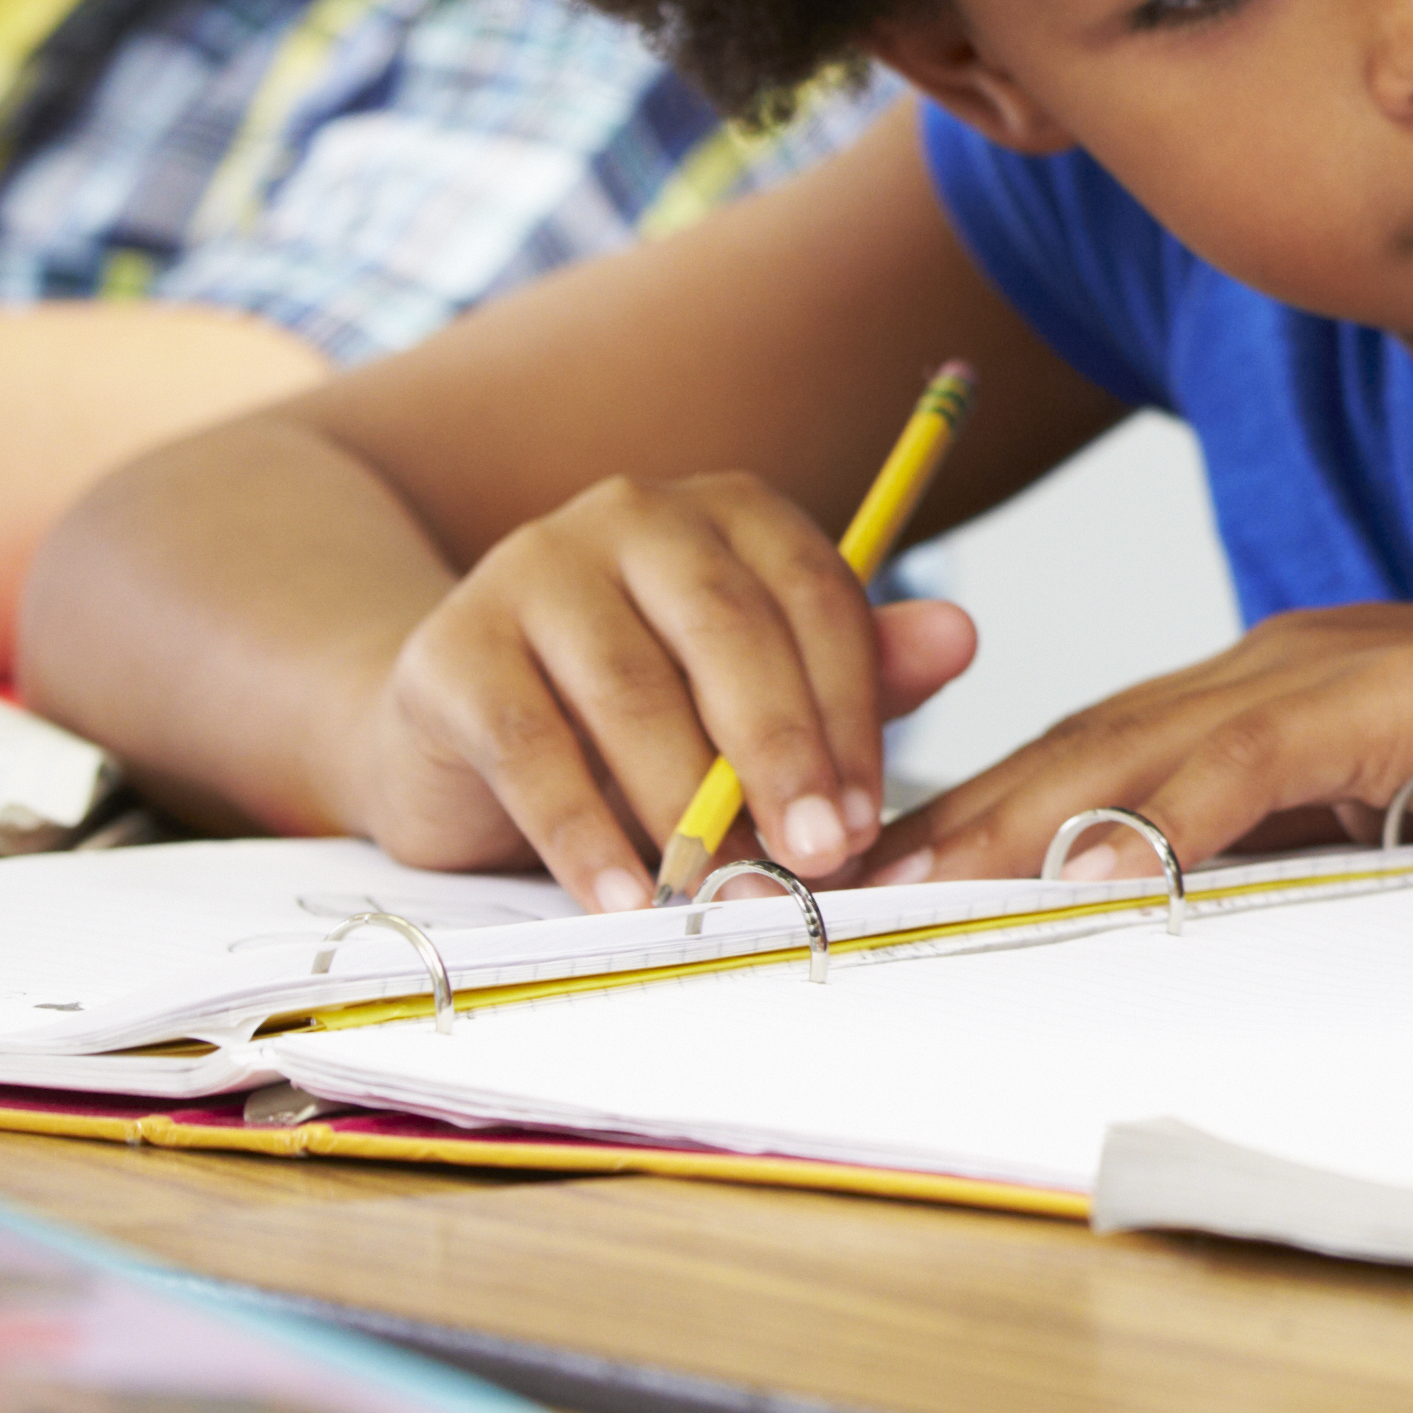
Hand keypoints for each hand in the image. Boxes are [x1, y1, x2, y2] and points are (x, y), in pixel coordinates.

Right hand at [334, 471, 976, 907]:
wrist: (456, 728)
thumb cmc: (639, 711)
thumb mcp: (755, 689)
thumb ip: (855, 669)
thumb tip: (961, 638)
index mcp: (731, 513)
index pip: (815, 596)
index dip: (850, 711)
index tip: (870, 816)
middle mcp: (634, 516)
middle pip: (728, 631)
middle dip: (782, 753)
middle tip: (820, 855)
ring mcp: (533, 571)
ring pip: (630, 692)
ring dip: (687, 808)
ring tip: (727, 892)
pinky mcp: (450, 651)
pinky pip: (530, 749)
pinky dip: (584, 836)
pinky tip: (626, 899)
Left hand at [869, 587, 1412, 925]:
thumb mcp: (1394, 818)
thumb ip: (1294, 845)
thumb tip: (1182, 916)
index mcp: (1271, 685)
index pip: (1086, 752)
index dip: (968, 808)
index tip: (863, 875)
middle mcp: (1279, 659)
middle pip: (1078, 741)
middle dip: (946, 811)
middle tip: (824, 883)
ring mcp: (1333, 667)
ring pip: (1138, 744)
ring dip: (1014, 814)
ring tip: (905, 880)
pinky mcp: (1395, 697)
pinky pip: (1253, 758)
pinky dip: (1160, 806)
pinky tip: (1089, 852)